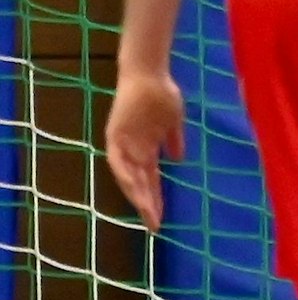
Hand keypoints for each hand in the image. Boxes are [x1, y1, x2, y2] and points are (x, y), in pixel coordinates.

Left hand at [103, 70, 184, 231]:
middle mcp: (132, 150)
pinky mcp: (115, 135)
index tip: (162, 219)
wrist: (149, 73)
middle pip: (140, 183)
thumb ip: (173, 140)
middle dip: (147, 204)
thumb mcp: (173, 122)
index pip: (150, 180)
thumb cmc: (162, 94)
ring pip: (129, 177)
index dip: (155, 199)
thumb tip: (179, 158)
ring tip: (147, 213)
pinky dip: (125, 174)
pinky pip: (118, 159)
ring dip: (137, 195)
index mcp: (146, 149)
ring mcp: (123, 144)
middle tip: (155, 226)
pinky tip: (134, 188)